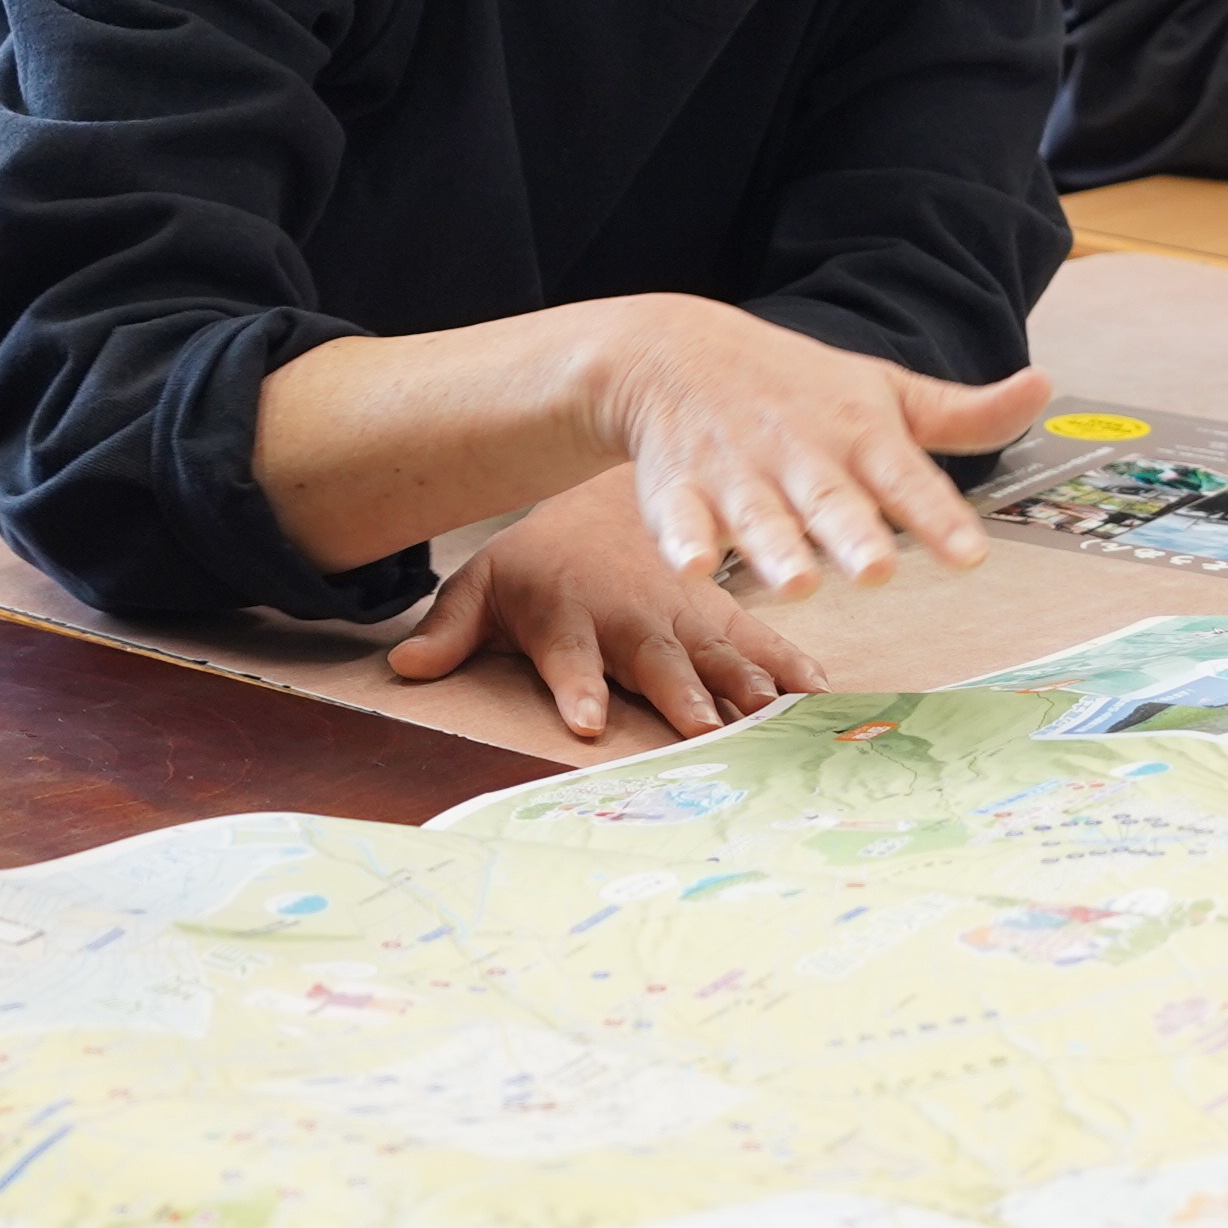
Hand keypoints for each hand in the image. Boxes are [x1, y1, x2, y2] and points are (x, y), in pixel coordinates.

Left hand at [383, 471, 823, 741]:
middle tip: (704, 730)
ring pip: (718, 656)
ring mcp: (683, 616)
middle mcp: (633, 618)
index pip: (570, 657)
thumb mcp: (484, 583)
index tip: (591, 723)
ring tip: (776, 723)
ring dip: (746, 690)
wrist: (604, 496)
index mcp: (569, 615)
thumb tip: (404, 667)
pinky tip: (823, 697)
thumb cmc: (539, 562)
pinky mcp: (723, 614)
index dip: (579, 689)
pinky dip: (793, 668)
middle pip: (657, 663)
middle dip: (680, 696)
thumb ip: (449, 629)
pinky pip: (763, 643)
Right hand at [586, 298, 1051, 599]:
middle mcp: (801, 454)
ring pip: (759, 515)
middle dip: (853, 535)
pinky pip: (678, 517)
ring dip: (776, 547)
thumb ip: (964, 415)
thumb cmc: (800, 387)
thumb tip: (1045, 387)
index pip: (906, 480)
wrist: (675, 349)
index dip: (938, 519)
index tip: (970, 557)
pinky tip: (694, 567)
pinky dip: (684, 540)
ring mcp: (737, 471)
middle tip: (877, 570)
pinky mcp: (677, 488)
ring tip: (798, 583)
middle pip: (831, 500)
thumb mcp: (885, 392)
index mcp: (860, 435)